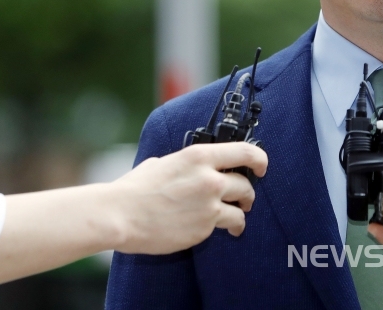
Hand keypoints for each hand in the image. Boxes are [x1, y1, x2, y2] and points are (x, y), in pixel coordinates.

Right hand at [110, 142, 268, 253]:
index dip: (260, 160)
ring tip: (235, 220)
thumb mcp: (163, 162)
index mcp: (199, 156)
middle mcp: (209, 178)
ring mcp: (209, 205)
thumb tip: (192, 168)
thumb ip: (186, 164)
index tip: (262, 167)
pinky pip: (222, 227)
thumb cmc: (135, 189)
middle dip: (247, 194)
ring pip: (240, 210)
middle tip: (244, 199)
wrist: (121, 215)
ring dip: (240, 214)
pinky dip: (220, 229)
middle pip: (245, 185)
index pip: (245, 152)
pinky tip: (212, 230)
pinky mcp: (204, 228)